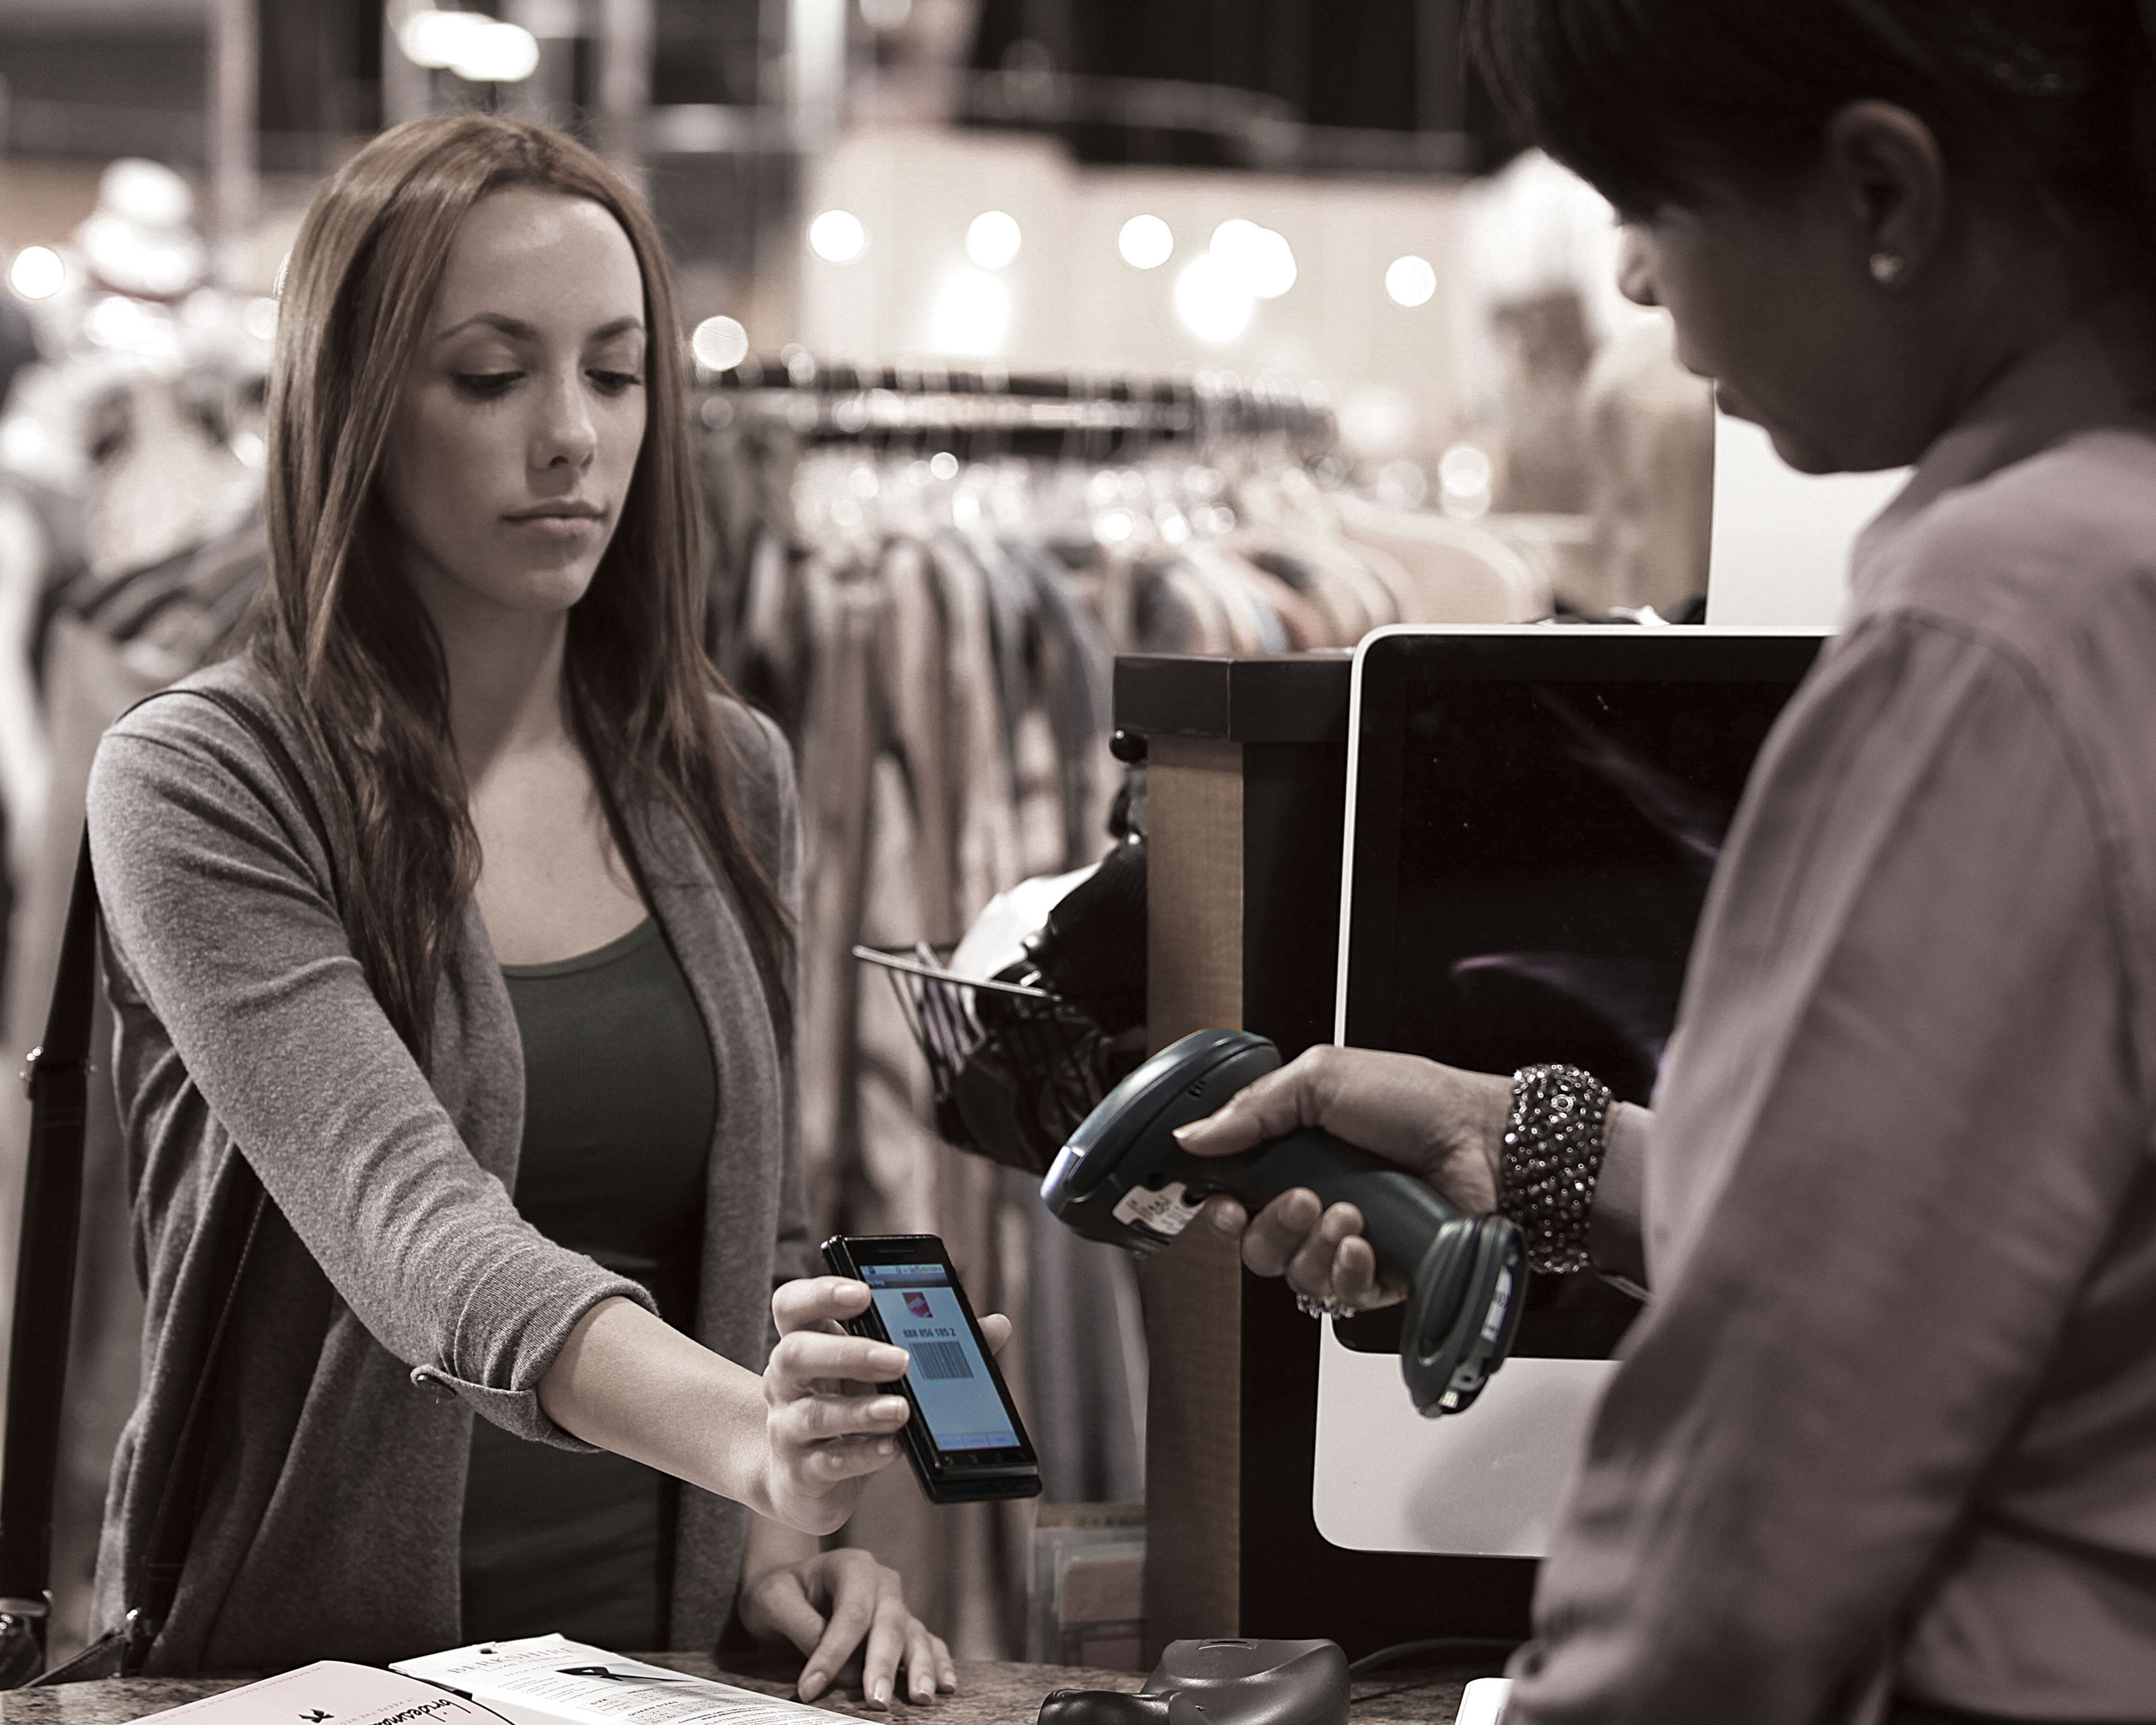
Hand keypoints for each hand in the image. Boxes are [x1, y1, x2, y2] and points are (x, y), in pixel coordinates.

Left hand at [739, 1547, 954, 1707]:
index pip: (850, 1612)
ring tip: (920, 1698)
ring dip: (920, 1667)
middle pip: (889, 1623)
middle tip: (876, 1701)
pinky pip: (928, 1643)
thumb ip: (801, 1626)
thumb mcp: (772, 1600)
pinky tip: (946, 1686)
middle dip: (883, 1664)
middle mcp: (882, 1583)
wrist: (789, 1588)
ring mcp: (897, 1606)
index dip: (833, 1653)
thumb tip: (832, 1666)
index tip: (810, 1690)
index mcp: (851, 1566)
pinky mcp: (904, 1628)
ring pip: (914, 1635)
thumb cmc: (779, 1592)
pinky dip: (940, 1663)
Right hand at [760, 1278, 1013, 1534]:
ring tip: (902, 1409)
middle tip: (899, 1359)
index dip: (821, 1293)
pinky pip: (827, 1462)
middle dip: (848, 1352)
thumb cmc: (850, 1407)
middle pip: (794, 1354)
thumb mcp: (884, 1373)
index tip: (863, 1292)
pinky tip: (893, 1448)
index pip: (792, 1306)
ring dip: (860, 1411)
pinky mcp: (800, 1472)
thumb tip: (997, 1326)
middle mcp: (785, 1382)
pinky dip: (863, 1455)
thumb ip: (934, 1346)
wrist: (801, 1480)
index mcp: (806, 1342)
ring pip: (812, 1413)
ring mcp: (787, 1428)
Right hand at [1171, 1045, 1511, 1310]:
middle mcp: (1316, 1202)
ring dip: (1315, 1246)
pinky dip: (1347, 1272)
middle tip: (1303, 1199)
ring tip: (1350, 1213)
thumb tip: (1191, 1136)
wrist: (1485, 1138)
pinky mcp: (1382, 1275)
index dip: (1220, 1208)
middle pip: (1257, 1245)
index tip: (1223, 1203)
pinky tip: (1365, 1244)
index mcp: (1293, 1157)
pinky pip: (1342, 1296)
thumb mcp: (1322, 1080)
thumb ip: (1252, 1108)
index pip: (1235, 1198)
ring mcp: (1348, 1241)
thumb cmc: (1415, 1101)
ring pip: (1295, 1274)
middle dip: (1270, 1228)